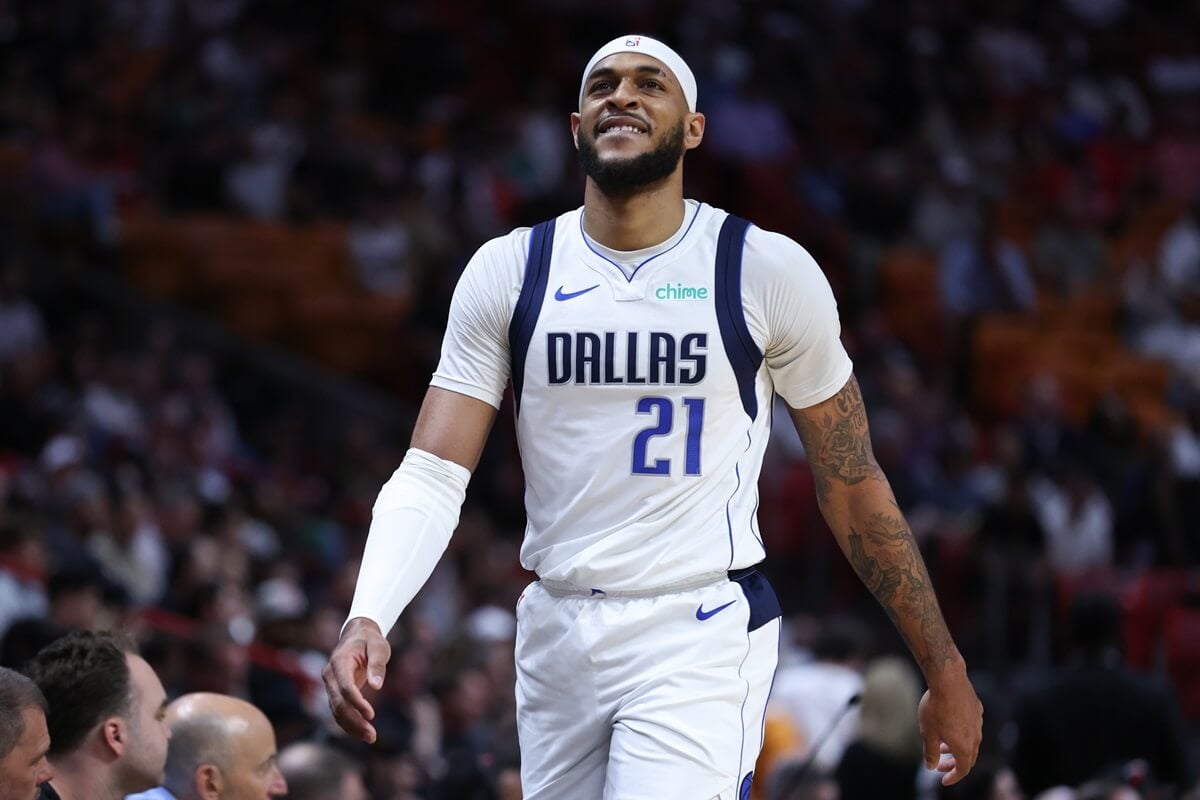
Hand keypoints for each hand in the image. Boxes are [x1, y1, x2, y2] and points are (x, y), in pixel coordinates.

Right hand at [322, 617, 390, 742]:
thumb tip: (377, 687)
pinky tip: (363, 732)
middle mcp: (330, 675)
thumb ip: (377, 664)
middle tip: (372, 736)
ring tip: (371, 737)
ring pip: (336, 711)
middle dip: (354, 721)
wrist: (357, 635)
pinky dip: (349, 723)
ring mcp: (330, 684)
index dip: (357, 703)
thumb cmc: (370, 640)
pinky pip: (339, 711)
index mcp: (339, 662)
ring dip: (351, 726)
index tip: (372, 715)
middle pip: (338, 703)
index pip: (345, 687)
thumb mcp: (379, 646)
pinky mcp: (335, 692)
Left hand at [918, 667, 982, 784]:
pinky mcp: (977, 709)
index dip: (953, 777)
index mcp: (964, 746)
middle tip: (940, 765)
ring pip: (971, 741)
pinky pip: (971, 726)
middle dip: (953, 764)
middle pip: (968, 757)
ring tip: (941, 745)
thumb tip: (931, 767)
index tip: (943, 780)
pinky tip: (949, 725)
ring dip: (956, 747)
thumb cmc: (936, 707)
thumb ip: (930, 752)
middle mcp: (975, 737)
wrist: (948, 679)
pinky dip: (961, 732)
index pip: (962, 769)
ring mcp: (978, 722)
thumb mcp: (927, 732)